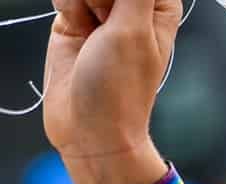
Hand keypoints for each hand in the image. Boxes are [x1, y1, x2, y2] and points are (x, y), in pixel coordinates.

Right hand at [42, 0, 182, 183]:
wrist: (88, 126)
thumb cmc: (120, 86)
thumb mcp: (133, 29)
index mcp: (158, 7)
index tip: (116, 10)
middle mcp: (131, 6)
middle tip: (104, 19)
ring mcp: (100, 12)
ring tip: (89, 27)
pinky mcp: (72, 20)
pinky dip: (65, 3)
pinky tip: (74, 26)